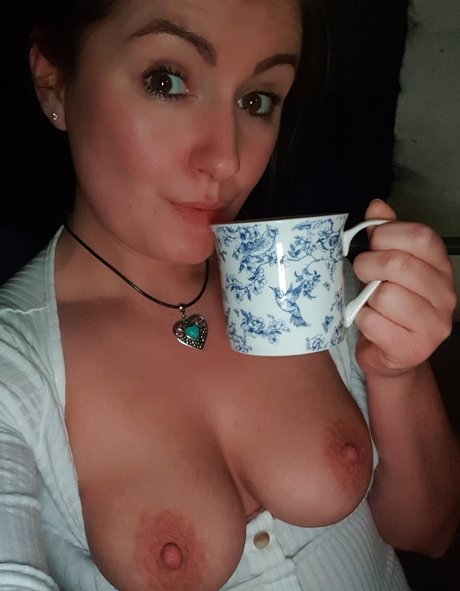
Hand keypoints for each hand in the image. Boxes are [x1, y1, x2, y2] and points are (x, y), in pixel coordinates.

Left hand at [352, 199, 456, 377]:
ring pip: (385, 295)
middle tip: (362, 270)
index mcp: (441, 268)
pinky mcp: (415, 348)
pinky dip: (362, 320)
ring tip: (369, 301)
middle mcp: (445, 295)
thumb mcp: (389, 266)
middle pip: (399, 264)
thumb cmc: (389, 306)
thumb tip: (377, 207)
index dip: (388, 234)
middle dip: (368, 264)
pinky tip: (369, 321)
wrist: (391, 354)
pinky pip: (374, 322)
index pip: (420, 236)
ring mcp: (434, 325)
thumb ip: (386, 235)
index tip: (373, 242)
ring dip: (366, 297)